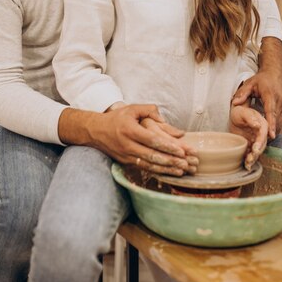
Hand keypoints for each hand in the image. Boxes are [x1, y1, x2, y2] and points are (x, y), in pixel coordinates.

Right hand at [71, 104, 197, 175]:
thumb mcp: (132, 109)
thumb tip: (164, 120)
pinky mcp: (125, 162)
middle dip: (170, 160)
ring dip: (166, 168)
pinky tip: (168, 172)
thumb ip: (149, 110)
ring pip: (149, 164)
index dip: (167, 146)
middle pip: (152, 155)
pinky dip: (157, 171)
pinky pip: (144, 168)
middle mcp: (127, 145)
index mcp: (130, 130)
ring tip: (181, 170)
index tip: (181, 150)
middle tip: (186, 163)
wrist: (95, 131)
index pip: (151, 140)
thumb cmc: (116, 118)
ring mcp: (126, 155)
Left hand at [230, 104, 267, 169]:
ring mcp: (257, 140)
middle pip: (262, 145)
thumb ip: (250, 118)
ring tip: (247, 164)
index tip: (256, 149)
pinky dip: (249, 159)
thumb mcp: (243, 113)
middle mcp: (262, 133)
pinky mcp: (252, 145)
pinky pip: (252, 153)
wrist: (235, 116)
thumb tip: (257, 125)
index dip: (260, 142)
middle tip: (250, 158)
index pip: (263, 134)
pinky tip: (246, 165)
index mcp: (262, 124)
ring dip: (253, 158)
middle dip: (257, 153)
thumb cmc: (240, 112)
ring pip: (258, 151)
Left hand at [231, 70, 281, 139]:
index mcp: (271, 96)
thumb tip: (235, 103)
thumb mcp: (250, 83)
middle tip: (262, 145)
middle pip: (277, 121)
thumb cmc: (262, 79)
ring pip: (280, 123)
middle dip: (271, 133)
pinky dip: (276, 129)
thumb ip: (242, 93)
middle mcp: (280, 102)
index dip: (271, 124)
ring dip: (274, 132)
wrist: (275, 74)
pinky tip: (268, 136)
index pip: (271, 112)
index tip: (270, 135)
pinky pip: (281, 122)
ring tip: (264, 143)